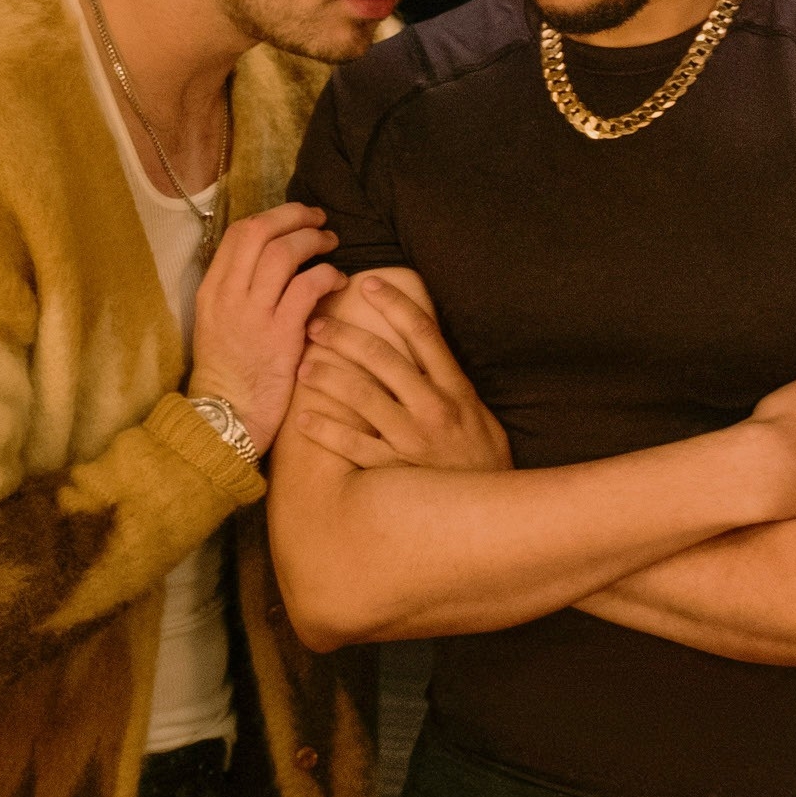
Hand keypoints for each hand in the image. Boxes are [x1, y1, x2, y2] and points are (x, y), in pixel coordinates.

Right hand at [187, 203, 342, 451]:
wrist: (225, 420)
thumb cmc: (229, 375)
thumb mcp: (218, 324)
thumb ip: (239, 291)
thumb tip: (272, 261)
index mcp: (211, 290)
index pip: (238, 233)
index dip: (272, 216)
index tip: (294, 218)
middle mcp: (228, 295)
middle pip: (259, 232)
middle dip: (294, 216)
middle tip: (319, 219)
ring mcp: (252, 314)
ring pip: (283, 253)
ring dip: (313, 240)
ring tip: (332, 244)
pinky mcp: (279, 335)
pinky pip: (307, 287)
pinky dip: (327, 275)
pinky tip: (337, 281)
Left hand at [289, 270, 510, 472]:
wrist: (492, 514)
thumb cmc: (481, 459)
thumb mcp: (476, 412)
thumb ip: (448, 380)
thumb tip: (420, 341)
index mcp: (456, 388)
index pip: (423, 332)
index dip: (394, 303)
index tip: (368, 282)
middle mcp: (434, 408)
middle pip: (382, 357)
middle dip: (344, 335)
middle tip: (316, 324)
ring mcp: (412, 440)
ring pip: (361, 396)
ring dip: (327, 376)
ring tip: (304, 366)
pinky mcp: (394, 471)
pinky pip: (352, 446)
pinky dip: (325, 430)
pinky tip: (303, 419)